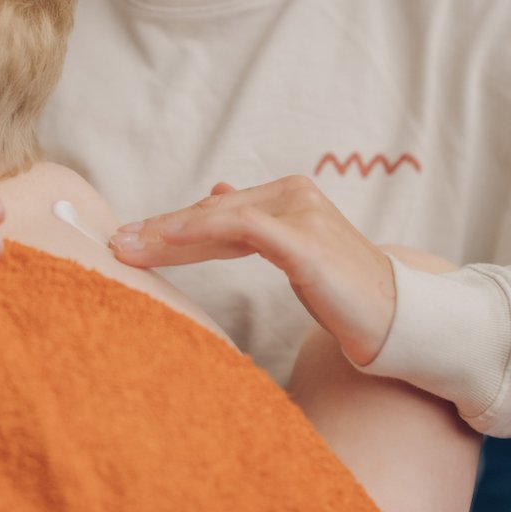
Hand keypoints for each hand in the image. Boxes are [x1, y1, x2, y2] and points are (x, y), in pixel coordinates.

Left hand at [108, 176, 397, 364]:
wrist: (394, 317)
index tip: (129, 241)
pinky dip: (201, 231)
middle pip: (213, 211)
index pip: (218, 210)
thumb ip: (252, 225)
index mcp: (288, 196)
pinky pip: (243, 229)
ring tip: (130, 247)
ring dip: (170, 233)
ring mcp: (301, 215)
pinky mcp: (304, 242)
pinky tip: (169, 241)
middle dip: (161, 229)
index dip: (172, 226)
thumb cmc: (342, 290)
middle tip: (116, 243)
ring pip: (220, 217)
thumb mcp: (291, 250)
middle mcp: (293, 195)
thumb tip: (214, 194)